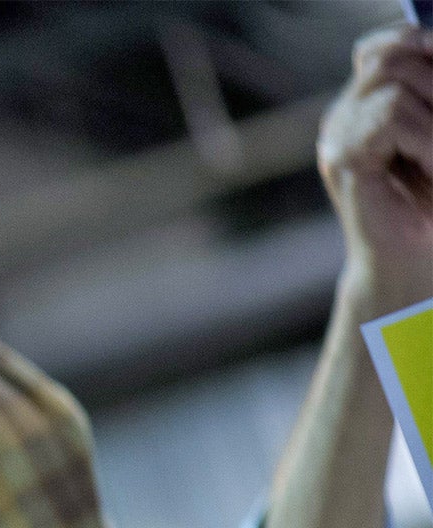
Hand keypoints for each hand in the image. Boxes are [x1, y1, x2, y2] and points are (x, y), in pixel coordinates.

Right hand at [321, 26, 432, 313]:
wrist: (415, 256)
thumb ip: (429, 87)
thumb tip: (430, 39)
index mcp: (365, 104)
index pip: (382, 46)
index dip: (417, 43)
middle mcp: (343, 116)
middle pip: (391, 55)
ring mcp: (336, 137)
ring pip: (395, 86)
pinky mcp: (340, 158)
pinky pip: (389, 116)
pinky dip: (425, 140)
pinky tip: (428, 169)